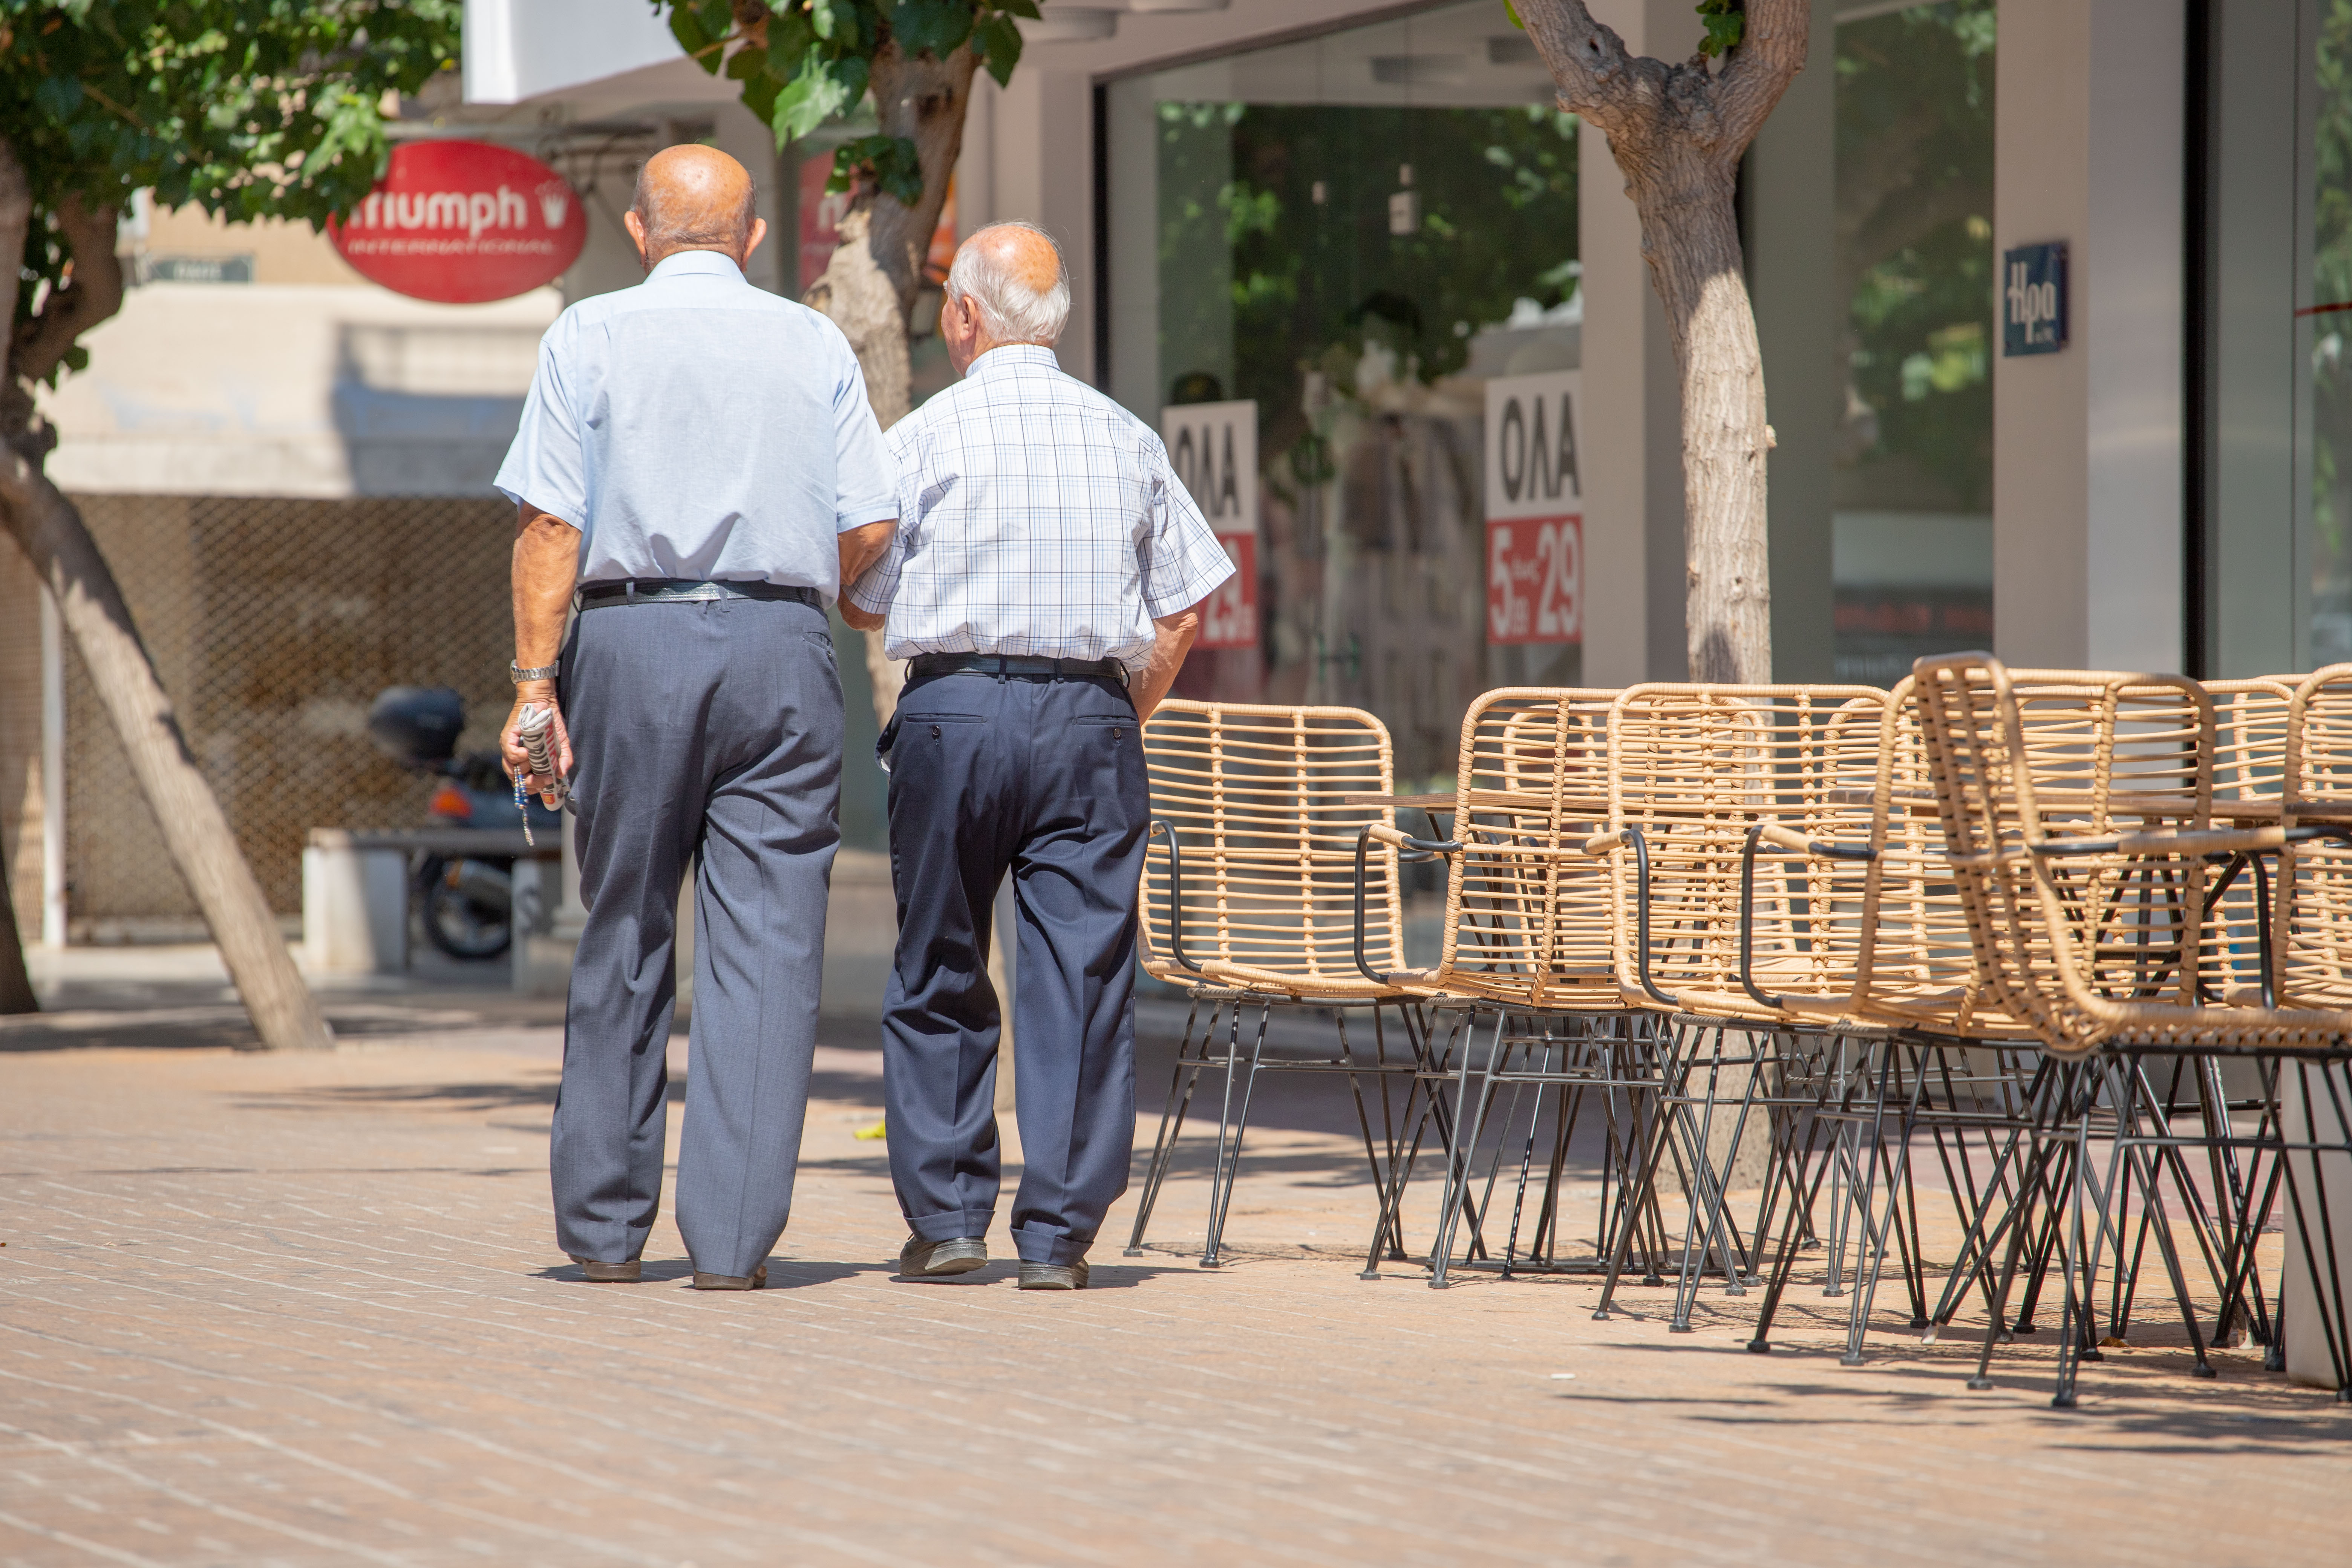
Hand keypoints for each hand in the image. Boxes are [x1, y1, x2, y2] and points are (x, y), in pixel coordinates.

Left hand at [502, 683, 572, 802]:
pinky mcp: (507, 737)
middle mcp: (516, 757)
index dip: (534, 788)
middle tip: (546, 779)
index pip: (525, 783)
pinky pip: (510, 754)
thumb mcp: (561, 744)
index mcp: (528, 762)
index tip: (547, 785)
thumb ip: (564, 759)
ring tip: (538, 763)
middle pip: (517, 780)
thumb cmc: (551, 724)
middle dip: (532, 784)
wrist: (543, 702)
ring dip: (526, 771)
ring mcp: (510, 748)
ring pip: (512, 770)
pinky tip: (529, 753)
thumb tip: (562, 773)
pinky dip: (519, 757)